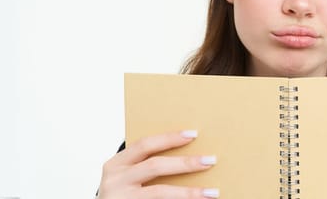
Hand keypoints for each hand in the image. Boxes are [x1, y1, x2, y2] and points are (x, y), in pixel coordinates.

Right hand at [97, 130, 219, 198]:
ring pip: (160, 192)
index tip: (193, 134)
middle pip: (155, 166)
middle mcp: (115, 180)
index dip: (169, 138)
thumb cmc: (121, 195)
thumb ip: (144, 165)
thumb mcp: (125, 177)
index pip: (145, 145)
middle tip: (210, 160)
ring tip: (211, 192)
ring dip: (189, 192)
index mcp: (115, 164)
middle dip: (185, 163)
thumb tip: (187, 154)